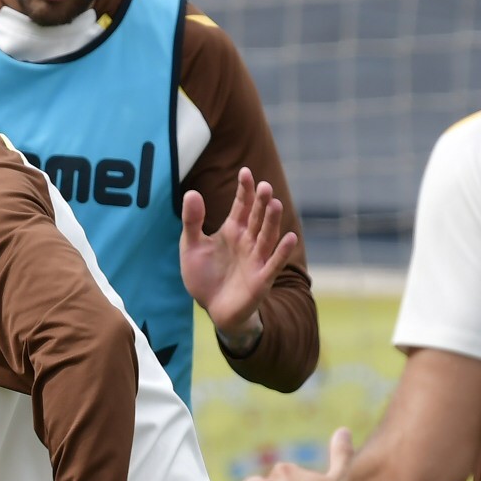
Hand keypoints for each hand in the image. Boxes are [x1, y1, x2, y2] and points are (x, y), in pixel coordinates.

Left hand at [181, 169, 299, 335]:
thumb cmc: (205, 276)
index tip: (246, 172)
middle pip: (258, 218)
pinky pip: (273, 264)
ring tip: (276, 204)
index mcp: (233, 230)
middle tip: (265, 185)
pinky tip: (289, 238)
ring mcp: (256, 259)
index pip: (242, 205)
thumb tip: (191, 192)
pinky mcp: (261, 280)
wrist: (213, 308)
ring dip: (272, 221)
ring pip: (267, 237)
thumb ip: (192, 221)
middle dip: (261, 203)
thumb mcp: (191, 246)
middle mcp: (248, 241)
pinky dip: (281, 252)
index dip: (245, 190)